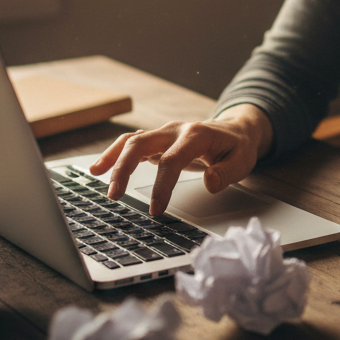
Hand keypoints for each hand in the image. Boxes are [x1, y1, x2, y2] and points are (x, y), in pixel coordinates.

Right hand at [88, 104, 272, 216]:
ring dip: (113, 158)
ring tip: (96, 176)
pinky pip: (131, 144)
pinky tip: (99, 169)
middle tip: (114, 195)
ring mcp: (164, 133)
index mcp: (196, 135)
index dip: (162, 185)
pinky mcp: (157, 140)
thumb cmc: (237, 147)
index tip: (154, 210)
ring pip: (132, 140)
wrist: (235, 130)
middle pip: (142, 143)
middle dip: (124, 168)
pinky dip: (114, 154)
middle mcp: (175, 130)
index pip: (173, 160)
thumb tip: (210, 183)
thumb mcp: (243, 161)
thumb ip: (227, 173)